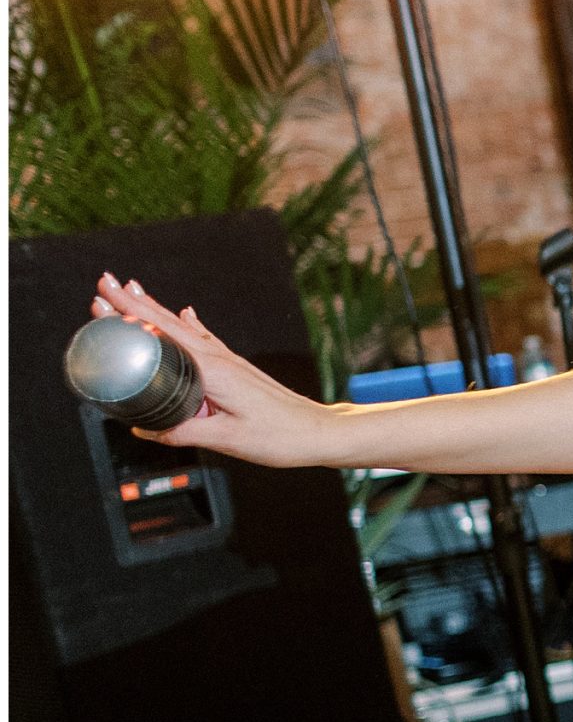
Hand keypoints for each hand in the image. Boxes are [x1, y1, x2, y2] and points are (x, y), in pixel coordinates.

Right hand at [89, 274, 334, 463]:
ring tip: (132, 288)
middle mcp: (221, 360)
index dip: (131, 317)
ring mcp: (230, 362)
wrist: (319, 432)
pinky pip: (206, 340)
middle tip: (105, 282)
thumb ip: (183, 432)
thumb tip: (146, 429)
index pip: (162, 336)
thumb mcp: (226, 439)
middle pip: (168, 324)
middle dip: (133, 302)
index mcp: (213, 372)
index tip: (104, 300)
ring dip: (155, 308)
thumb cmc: (281, 437)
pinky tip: (184, 312)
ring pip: (185, 328)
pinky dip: (189, 324)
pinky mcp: (238, 369)